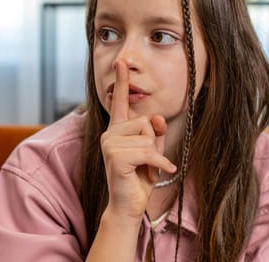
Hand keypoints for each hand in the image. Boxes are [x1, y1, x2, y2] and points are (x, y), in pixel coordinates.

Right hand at [100, 61, 176, 219]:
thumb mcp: (152, 151)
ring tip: (146, 169)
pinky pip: (148, 151)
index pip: (120, 102)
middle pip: (144, 121)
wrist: (129, 205)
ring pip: (147, 137)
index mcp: (116, 130)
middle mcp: (109, 134)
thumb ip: (154, 133)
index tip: (120, 63)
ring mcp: (109, 144)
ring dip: (154, 155)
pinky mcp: (115, 156)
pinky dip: (158, 163)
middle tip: (147, 161)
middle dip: (153, 142)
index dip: (121, 81)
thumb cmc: (139, 178)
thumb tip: (155, 118)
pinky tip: (157, 173)